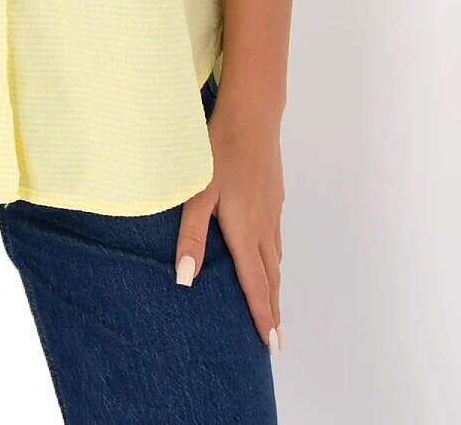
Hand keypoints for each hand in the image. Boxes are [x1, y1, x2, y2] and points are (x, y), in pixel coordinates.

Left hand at [173, 93, 285, 354]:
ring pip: (275, 257)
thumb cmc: (219, 151)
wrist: (253, 115)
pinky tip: (268, 255)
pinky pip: (276, 237)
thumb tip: (185, 280)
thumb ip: (191, 237)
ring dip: (275, 285)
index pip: (255, 284)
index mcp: (245, 231)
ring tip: (273, 305)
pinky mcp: (274, 194)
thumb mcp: (198, 194)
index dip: (263, 315)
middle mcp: (264, 225)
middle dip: (273, 308)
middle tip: (276, 338)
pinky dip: (274, 258)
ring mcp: (272, 209)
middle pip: (271, 276)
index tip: (271, 344)